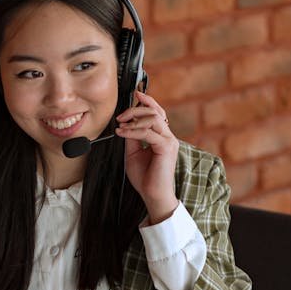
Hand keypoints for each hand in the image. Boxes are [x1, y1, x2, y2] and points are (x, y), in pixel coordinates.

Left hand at [115, 90, 178, 224]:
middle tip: (120, 116)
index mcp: (162, 136)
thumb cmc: (145, 177)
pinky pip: (148, 133)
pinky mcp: (167, 148)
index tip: (136, 94)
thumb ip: (132, 137)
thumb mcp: (133, 153)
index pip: (158, 112)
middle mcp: (168, 136)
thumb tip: (124, 123)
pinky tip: (122, 133)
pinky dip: (133, 131)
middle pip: (154, 111)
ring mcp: (169, 141)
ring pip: (153, 118)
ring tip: (120, 126)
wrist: (153, 195)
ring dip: (133, 119)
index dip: (148, 101)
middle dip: (135, 109)